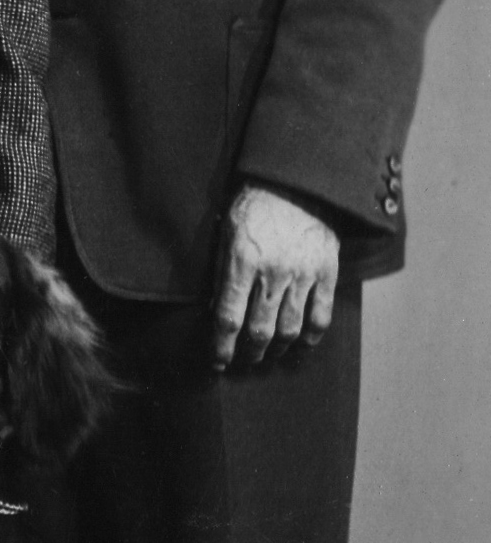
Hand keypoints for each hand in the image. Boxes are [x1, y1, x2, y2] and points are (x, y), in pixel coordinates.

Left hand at [211, 185, 339, 370]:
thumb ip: (222, 272)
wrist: (296, 180)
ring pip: (289, 329)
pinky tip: (302, 344)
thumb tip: (217, 311)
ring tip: (268, 355)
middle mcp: (272, 273)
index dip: (221, 347)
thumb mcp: (226, 233)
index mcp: (241, 261)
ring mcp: (302, 274)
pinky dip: (311, 336)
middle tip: (243, 361)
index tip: (217, 362)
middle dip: (248, 353)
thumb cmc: (254, 205)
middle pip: (259, 331)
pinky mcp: (326, 272)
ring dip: (276, 349)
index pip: (228, 318)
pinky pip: (321, 315)